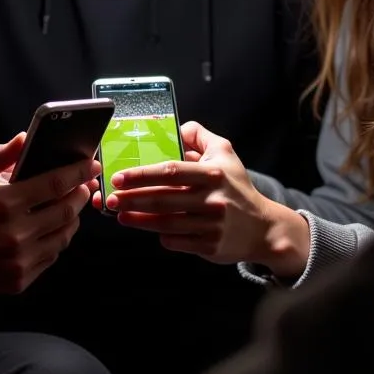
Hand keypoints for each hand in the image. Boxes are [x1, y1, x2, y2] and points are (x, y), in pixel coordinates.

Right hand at [0, 133, 97, 294]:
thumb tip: (24, 139)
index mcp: (3, 204)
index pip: (55, 184)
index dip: (78, 172)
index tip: (91, 164)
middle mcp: (16, 235)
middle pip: (67, 211)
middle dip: (81, 193)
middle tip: (85, 183)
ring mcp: (18, 261)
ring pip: (63, 236)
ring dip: (73, 218)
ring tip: (70, 203)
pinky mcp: (18, 280)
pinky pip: (50, 256)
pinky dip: (57, 239)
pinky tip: (51, 227)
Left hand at [95, 121, 309, 273]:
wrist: (264, 228)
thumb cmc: (237, 188)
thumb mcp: (225, 153)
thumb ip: (199, 136)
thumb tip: (177, 127)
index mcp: (212, 175)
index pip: (170, 172)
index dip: (142, 174)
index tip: (120, 176)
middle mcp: (211, 200)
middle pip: (162, 199)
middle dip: (132, 198)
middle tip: (110, 198)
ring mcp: (210, 226)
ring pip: (165, 223)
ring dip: (138, 219)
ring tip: (119, 213)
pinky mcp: (209, 246)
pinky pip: (176, 241)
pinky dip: (160, 235)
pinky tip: (146, 228)